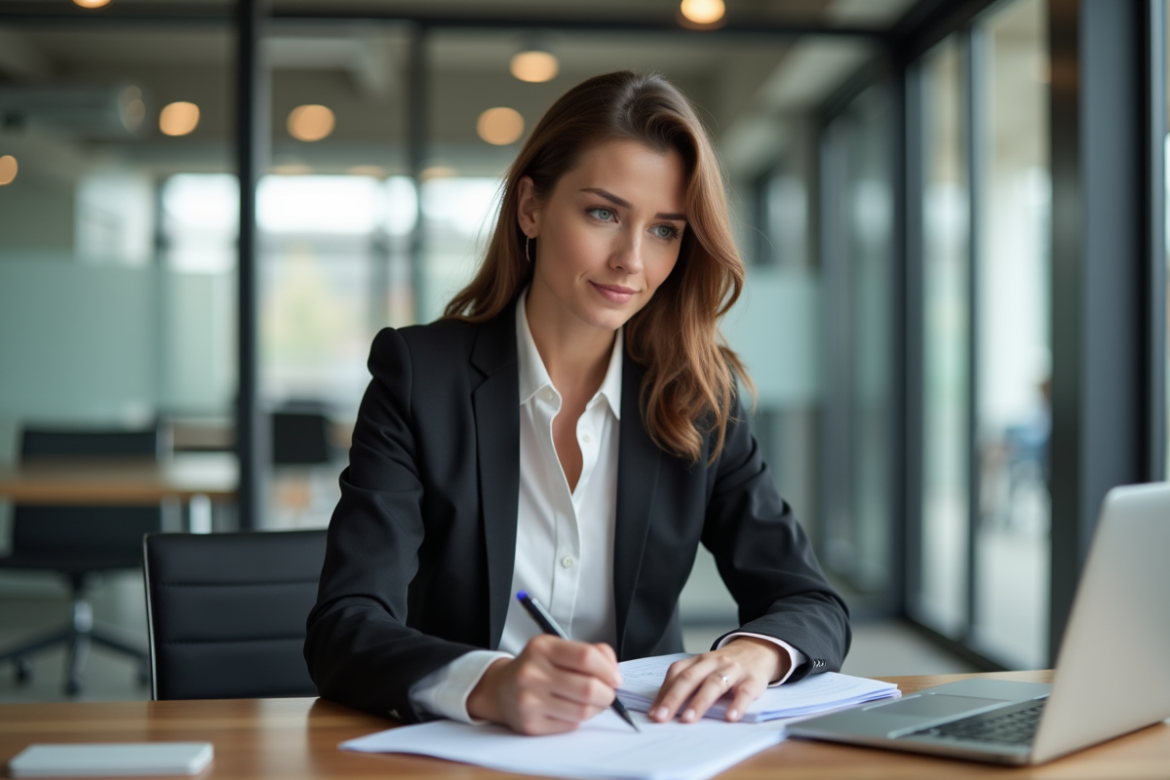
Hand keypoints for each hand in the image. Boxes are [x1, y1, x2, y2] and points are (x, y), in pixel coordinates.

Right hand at [466, 635, 621, 734]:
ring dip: (596, 709)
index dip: (608, 669)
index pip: (586, 657)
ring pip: (583, 711)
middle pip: (588, 688)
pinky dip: (578, 719)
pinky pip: (570, 725)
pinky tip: (570, 710)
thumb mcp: (557, 648)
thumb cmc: (536, 668)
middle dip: (607, 694)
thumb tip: (613, 672)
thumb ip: (590, 653)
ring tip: (591, 702)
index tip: (615, 677)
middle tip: (607, 693)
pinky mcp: (531, 724)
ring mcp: (529, 701)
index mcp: (542, 648)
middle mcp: (532, 673)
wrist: (500, 690)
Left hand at [649, 637, 787, 723]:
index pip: (676, 673)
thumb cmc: (725, 667)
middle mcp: (713, 662)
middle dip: (674, 698)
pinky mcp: (752, 680)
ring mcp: (732, 669)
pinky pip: (745, 692)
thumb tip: (664, 709)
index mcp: (698, 661)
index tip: (653, 713)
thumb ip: (688, 685)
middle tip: (662, 717)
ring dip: (699, 702)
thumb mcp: (705, 669)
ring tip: (688, 719)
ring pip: (714, 684)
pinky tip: (730, 717)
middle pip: (690, 678)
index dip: (664, 693)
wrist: (758, 650)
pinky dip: (737, 705)